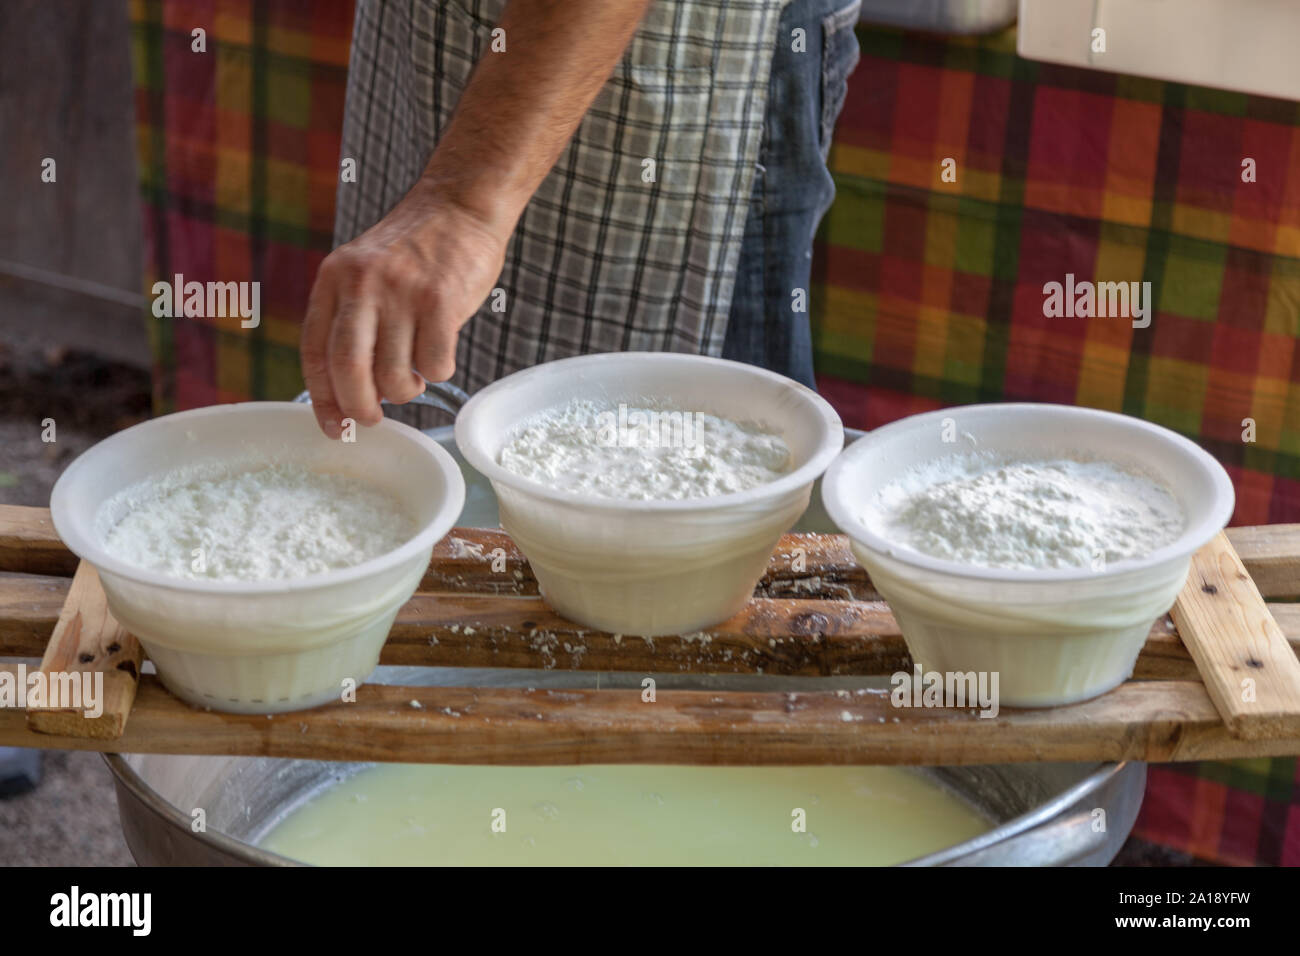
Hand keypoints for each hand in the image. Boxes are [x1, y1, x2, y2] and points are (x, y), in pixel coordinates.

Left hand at [301, 179, 507, 437]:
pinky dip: (439, 372)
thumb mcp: (365, 271)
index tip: (335, 427)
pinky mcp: (441, 300)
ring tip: (415, 377)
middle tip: (373, 419)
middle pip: (349, 370)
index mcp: (335, 279)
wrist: (460, 206)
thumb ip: (352, 319)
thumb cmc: (417, 249)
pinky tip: (440, 355)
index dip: (322, 398)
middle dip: (361, 408)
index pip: (315, 352)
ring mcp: (402, 292)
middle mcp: (362, 284)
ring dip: (406, 391)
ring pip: (395, 375)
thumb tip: (353, 389)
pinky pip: (435, 364)